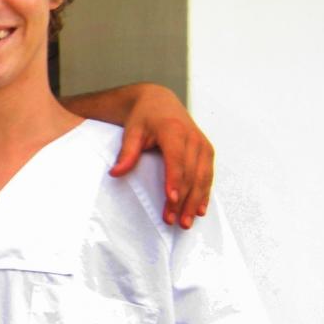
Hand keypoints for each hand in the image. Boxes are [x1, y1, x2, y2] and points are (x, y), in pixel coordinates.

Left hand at [109, 84, 213, 228]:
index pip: (176, 159)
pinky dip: (204, 193)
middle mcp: (192, 137)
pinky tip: (200, 209)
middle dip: (184, 199)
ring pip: (202, 177)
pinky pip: (208, 174)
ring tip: (186, 221)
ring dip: (195, 201)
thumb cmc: (144, 117)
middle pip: (190, 173)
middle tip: (175, 221)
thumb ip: (127, 153)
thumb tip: (115, 173)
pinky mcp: (206, 150)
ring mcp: (202, 144)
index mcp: (173, 130)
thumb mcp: (132, 131)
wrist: (159, 102)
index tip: (171, 200)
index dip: (175, 180)